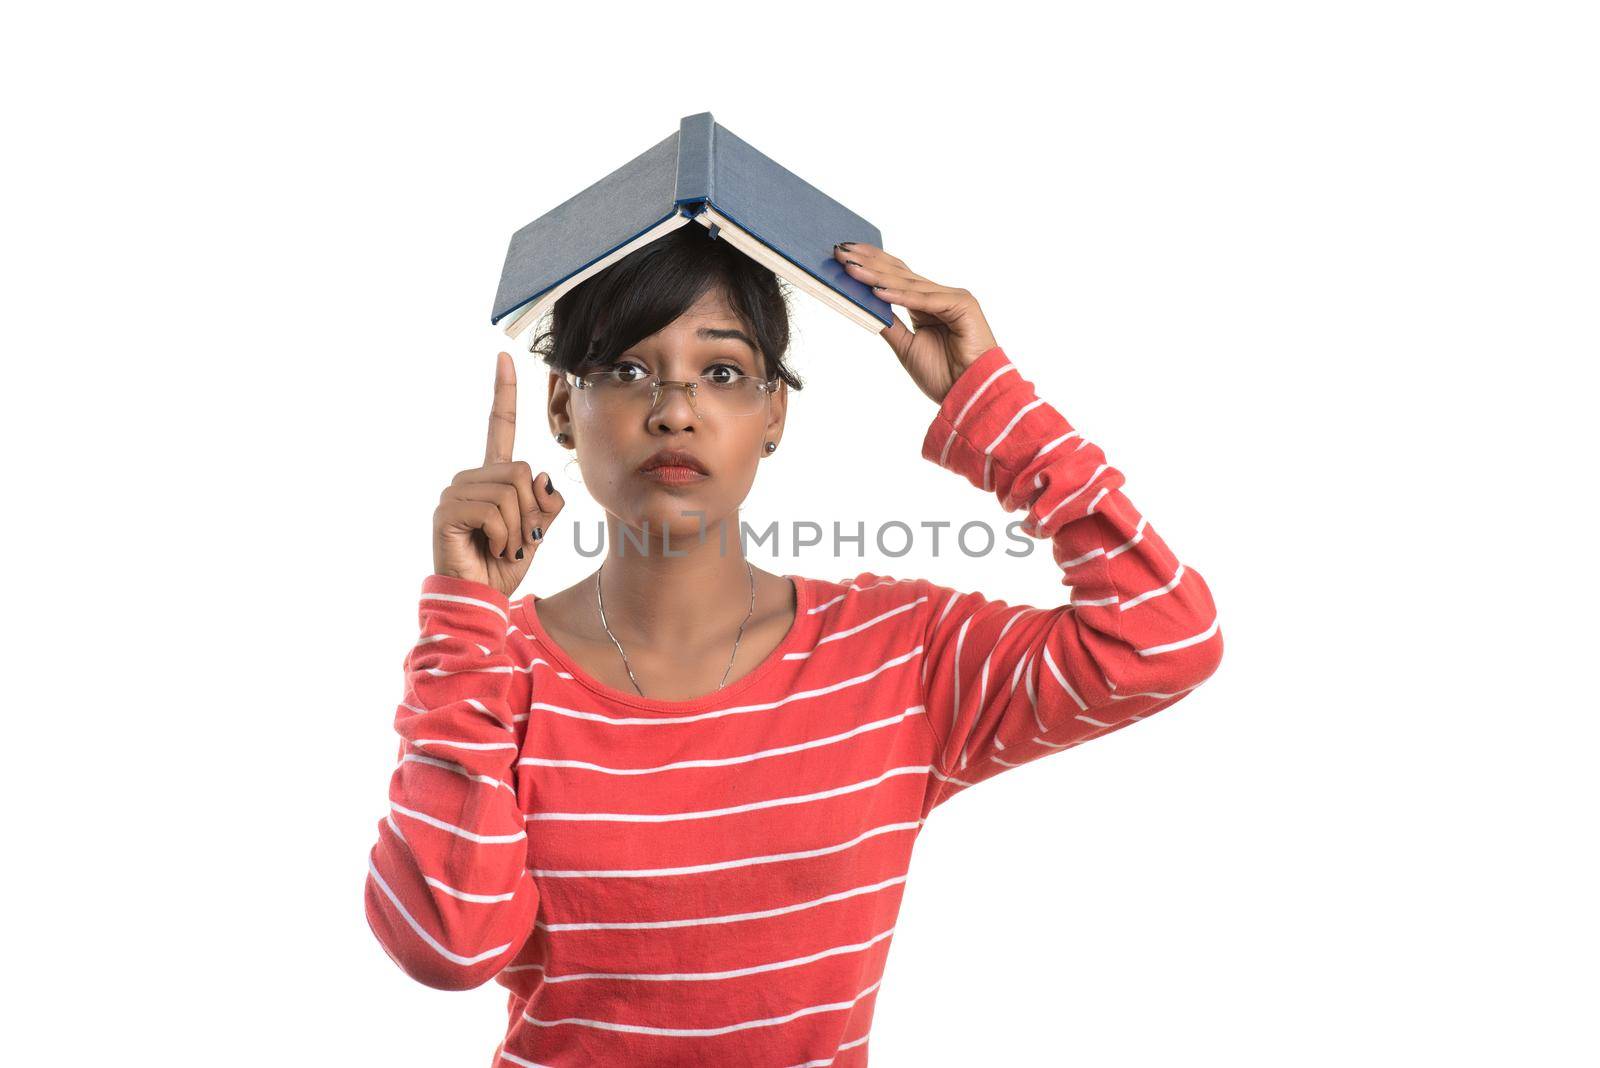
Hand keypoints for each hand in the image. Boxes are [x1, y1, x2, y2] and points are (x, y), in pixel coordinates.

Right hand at [432, 352, 564, 595]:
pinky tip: (488, 547)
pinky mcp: (448, 510)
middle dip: (531, 513)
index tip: (505, 357)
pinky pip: (496, 511)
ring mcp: (456, 491)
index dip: (504, 393)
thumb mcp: (538, 530)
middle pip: (523, 471)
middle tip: (514, 539)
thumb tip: (541, 480)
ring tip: (499, 546)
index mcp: (493, 476)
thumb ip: (546, 504)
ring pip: (512, 493)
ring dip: (518, 530)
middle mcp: (472, 477)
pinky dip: (503, 536)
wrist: (479, 596)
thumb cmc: (504, 563)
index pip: (500, 427)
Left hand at [833, 242, 999, 404]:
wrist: (969, 394)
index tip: (844, 254)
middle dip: (869, 262)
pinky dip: (900, 296)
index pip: (895, 277)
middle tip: (840, 251)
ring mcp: (952, 297)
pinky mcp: (962, 305)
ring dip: (877, 276)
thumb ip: (889, 325)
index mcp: (927, 303)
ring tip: (850, 268)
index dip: (871, 264)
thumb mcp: (906, 347)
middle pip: (899, 274)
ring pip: (908, 284)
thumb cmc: (943, 375)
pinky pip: (924, 300)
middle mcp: (939, 295)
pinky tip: (877, 291)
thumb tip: (863, 306)